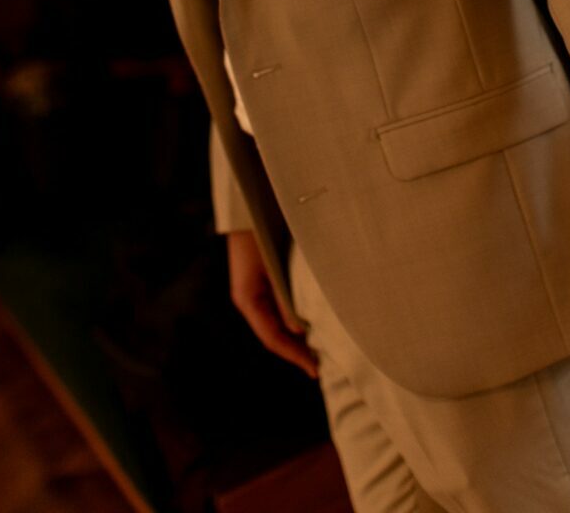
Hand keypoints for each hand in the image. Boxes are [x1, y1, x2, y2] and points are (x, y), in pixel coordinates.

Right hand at [226, 230, 317, 378]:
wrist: (252, 201)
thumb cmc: (260, 230)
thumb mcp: (273, 266)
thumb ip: (284, 296)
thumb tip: (297, 330)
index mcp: (247, 298)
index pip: (272, 338)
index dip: (294, 355)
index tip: (314, 370)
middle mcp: (251, 298)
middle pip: (275, 333)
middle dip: (297, 349)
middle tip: (322, 363)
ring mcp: (257, 288)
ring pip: (279, 320)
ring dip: (299, 333)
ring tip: (321, 346)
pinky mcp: (267, 277)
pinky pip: (282, 304)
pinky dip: (298, 315)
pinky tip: (313, 317)